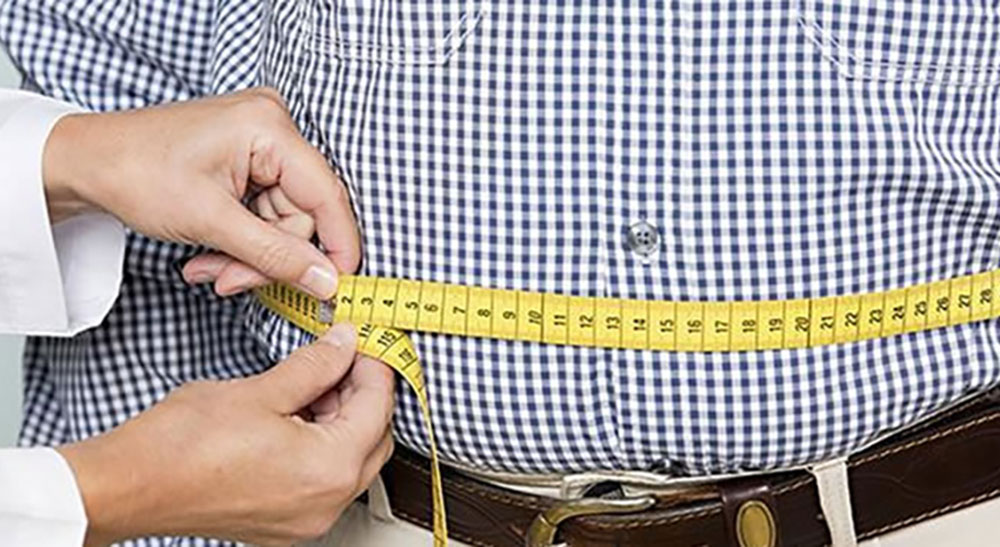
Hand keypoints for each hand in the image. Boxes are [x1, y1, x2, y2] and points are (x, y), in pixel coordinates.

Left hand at [42, 88, 359, 298]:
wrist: (86, 162)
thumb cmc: (135, 174)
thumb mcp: (211, 222)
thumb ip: (276, 254)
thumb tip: (327, 280)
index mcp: (269, 128)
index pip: (326, 194)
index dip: (337, 245)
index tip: (337, 287)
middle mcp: (273, 128)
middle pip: (302, 214)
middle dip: (268, 257)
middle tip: (229, 281)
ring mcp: (261, 143)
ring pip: (282, 221)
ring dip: (249, 256)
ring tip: (208, 269)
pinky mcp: (248, 159)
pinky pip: (265, 214)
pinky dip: (241, 242)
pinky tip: (210, 254)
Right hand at [56, 323, 394, 545]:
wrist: (129, 486)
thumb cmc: (181, 446)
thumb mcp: (262, 390)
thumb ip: (316, 366)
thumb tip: (344, 345)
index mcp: (329, 469)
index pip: (377, 407)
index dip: (374, 365)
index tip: (362, 341)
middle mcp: (327, 503)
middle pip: (374, 438)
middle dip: (363, 393)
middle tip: (341, 357)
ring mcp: (307, 519)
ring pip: (352, 461)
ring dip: (343, 419)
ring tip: (313, 382)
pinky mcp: (286, 523)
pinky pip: (325, 480)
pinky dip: (322, 445)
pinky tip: (298, 414)